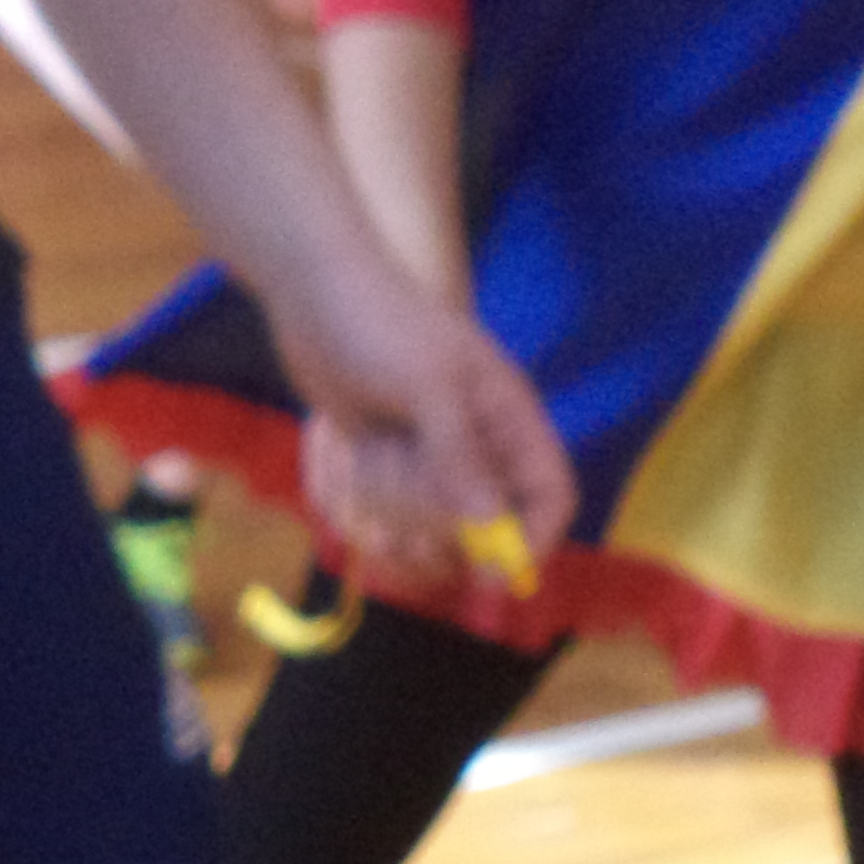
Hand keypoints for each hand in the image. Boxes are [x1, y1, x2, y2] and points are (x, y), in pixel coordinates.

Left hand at [261, 245, 572, 576]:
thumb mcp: (426, 384)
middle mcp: (476, 442)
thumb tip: (490, 523)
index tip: (490, 572)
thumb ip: (459, 453)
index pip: (549, 495)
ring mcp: (428, 453)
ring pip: (427, 520)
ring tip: (372, 447)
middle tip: (400, 471)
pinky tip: (350, 452)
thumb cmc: (379, 323)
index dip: (532, 539)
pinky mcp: (386, 458)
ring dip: (393, 497)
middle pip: (482, 523)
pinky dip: (367, 493)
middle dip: (436, 514)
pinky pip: (388, 508)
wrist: (314, 291)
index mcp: (507, 418)